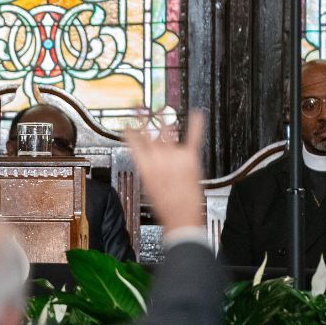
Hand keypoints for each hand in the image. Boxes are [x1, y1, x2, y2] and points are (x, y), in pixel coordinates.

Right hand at [123, 113, 206, 231]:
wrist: (181, 217)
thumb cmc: (165, 206)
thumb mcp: (149, 186)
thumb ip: (150, 169)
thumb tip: (151, 160)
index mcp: (144, 165)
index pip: (133, 143)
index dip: (130, 133)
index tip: (128, 125)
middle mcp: (157, 158)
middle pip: (149, 134)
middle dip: (144, 119)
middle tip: (140, 107)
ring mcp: (174, 157)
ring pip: (167, 132)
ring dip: (164, 118)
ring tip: (161, 108)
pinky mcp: (190, 158)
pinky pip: (193, 138)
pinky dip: (196, 125)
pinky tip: (197, 115)